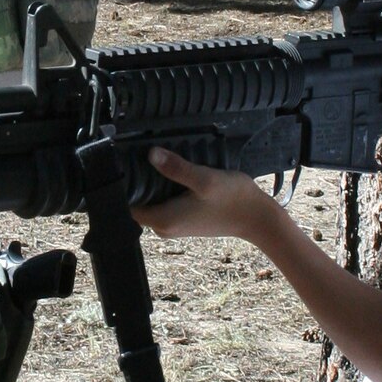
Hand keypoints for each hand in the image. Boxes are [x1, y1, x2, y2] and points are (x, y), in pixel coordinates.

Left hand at [131, 147, 274, 242]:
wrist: (257, 218)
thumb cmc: (233, 199)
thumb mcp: (204, 179)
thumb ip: (177, 168)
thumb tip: (151, 154)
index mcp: (163, 220)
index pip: (127, 204)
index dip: (124, 185)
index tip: (124, 163)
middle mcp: (163, 227)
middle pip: (138, 202)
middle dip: (138, 181)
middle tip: (139, 155)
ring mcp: (173, 225)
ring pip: (152, 201)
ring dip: (153, 184)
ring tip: (157, 161)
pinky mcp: (183, 220)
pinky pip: (164, 203)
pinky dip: (165, 189)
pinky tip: (173, 173)